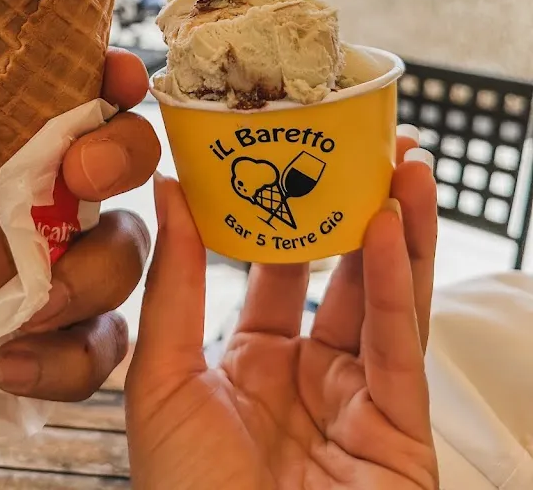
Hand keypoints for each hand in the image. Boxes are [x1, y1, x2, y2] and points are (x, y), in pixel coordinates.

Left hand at [0, 48, 159, 455]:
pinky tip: (7, 368)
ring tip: (25, 314)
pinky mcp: (39, 347)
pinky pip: (95, 348)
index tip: (117, 79)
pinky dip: (71, 360)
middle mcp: (22, 208)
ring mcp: (37, 278)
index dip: (103, 81)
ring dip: (93, 277)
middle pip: (116, 165)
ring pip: (120, 255)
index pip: (57, 100)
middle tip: (80, 182)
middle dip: (119, 159)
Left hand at [127, 134, 438, 489]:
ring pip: (385, 295)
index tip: (284, 150)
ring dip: (397, 227)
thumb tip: (171, 189)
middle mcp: (306, 373)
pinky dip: (397, 281)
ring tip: (404, 159)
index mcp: (247, 362)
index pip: (270, 267)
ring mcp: (357, 397)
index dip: (281, 210)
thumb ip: (174, 283)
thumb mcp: (163, 381)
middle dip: (356, 208)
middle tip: (365, 140)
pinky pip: (399, 342)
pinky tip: (390, 225)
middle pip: (339, 272)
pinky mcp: (400, 426)